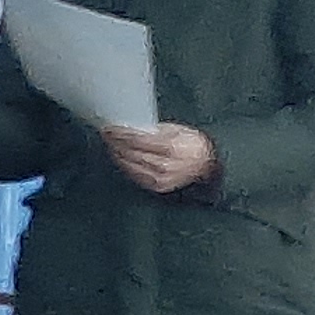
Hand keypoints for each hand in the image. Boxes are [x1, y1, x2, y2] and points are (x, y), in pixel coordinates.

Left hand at [102, 122, 217, 193]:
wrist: (207, 165)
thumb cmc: (192, 145)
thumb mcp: (176, 130)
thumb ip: (153, 130)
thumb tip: (131, 128)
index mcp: (171, 147)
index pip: (138, 140)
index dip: (121, 134)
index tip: (111, 128)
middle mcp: (165, 165)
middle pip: (132, 153)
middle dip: (116, 143)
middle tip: (107, 134)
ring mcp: (161, 178)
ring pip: (131, 166)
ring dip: (117, 154)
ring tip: (111, 144)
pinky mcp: (158, 186)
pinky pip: (136, 176)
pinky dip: (125, 166)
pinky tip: (120, 158)